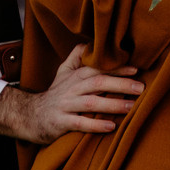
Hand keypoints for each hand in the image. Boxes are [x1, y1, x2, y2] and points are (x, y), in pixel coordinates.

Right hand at [0, 43, 143, 144]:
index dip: (117, 68)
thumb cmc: (54, 94)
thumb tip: (90, 42)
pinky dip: (96, 125)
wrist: (28, 115)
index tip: (136, 69)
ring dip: (113, 104)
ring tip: (132, 107)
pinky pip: (80, 123)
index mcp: (76, 76)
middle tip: (141, 87)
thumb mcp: (63, 73)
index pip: (99, 68)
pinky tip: (111, 127)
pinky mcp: (60, 122)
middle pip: (98, 83)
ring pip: (92, 103)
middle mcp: (72, 88)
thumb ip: (76, 57)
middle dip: (121, 84)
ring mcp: (66, 105)